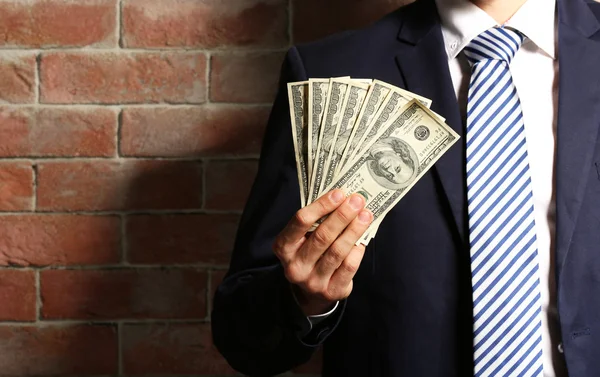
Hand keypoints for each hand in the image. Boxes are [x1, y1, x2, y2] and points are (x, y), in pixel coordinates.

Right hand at [273, 189, 372, 315]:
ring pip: (337, 251)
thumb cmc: (309, 253)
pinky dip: (357, 249)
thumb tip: (342, 197)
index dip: (321, 206)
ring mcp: (313, 281)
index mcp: (283, 247)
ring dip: (354, 230)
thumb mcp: (303, 238)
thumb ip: (316, 221)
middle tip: (357, 201)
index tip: (339, 193)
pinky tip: (363, 238)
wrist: (311, 292)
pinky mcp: (331, 291)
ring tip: (366, 215)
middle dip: (342, 216)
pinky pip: (348, 266)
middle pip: (322, 236)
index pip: (301, 221)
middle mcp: (295, 266)